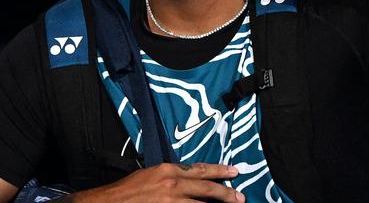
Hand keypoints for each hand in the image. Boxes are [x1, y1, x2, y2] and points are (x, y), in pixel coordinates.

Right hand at [68, 163, 244, 201]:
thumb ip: (171, 176)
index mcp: (168, 170)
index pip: (200, 169)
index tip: (234, 172)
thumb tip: (189, 180)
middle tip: (241, 197)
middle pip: (207, 188)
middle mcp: (172, 184)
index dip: (220, 171)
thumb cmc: (127, 190)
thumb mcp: (151, 174)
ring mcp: (170, 202)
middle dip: (226, 193)